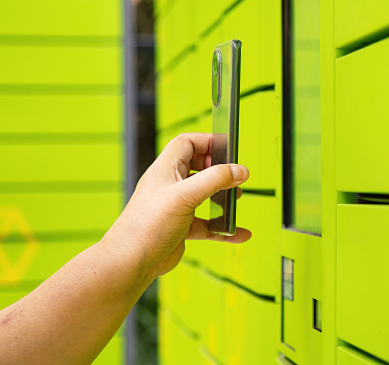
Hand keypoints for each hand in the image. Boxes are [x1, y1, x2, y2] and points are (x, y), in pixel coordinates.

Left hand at [101, 133, 251, 280]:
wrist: (131, 262)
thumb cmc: (147, 225)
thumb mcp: (185, 195)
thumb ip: (215, 179)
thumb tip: (240, 170)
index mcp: (165, 169)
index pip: (186, 143)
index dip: (207, 141)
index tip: (228, 149)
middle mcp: (170, 185)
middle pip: (198, 167)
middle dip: (218, 170)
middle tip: (234, 177)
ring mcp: (175, 207)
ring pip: (204, 195)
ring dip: (222, 197)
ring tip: (235, 200)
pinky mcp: (181, 228)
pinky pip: (207, 224)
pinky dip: (223, 227)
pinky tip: (238, 234)